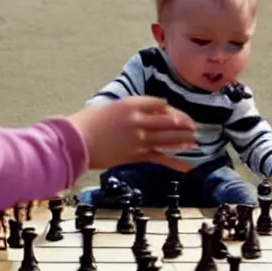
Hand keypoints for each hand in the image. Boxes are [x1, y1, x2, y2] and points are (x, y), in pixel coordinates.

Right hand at [68, 96, 196, 170]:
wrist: (76, 142)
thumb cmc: (85, 124)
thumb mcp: (107, 108)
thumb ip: (126, 111)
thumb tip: (138, 117)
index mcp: (131, 104)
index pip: (159, 103)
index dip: (169, 109)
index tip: (174, 113)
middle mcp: (139, 120)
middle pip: (169, 120)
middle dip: (183, 124)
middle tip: (194, 126)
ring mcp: (140, 138)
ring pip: (169, 138)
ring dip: (184, 139)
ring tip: (195, 141)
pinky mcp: (137, 155)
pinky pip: (161, 158)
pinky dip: (176, 163)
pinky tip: (188, 167)